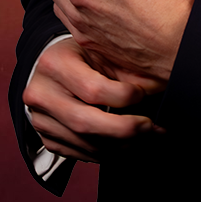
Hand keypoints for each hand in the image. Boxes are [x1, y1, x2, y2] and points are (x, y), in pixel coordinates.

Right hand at [22, 37, 164, 162]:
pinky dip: (106, 152)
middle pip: (85, 123)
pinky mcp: (46, 138)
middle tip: (151, 127)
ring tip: (145, 137)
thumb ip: (122, 66)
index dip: (123, 97)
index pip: (92, 89)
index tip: (142, 95)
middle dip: (124, 129)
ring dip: (120, 145)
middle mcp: (41, 94)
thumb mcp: (98, 48)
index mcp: (54, 63)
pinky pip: (79, 153)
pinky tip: (125, 144)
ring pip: (84, 143)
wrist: (50, 67)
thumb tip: (160, 84)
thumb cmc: (81, 54)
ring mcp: (40, 120)